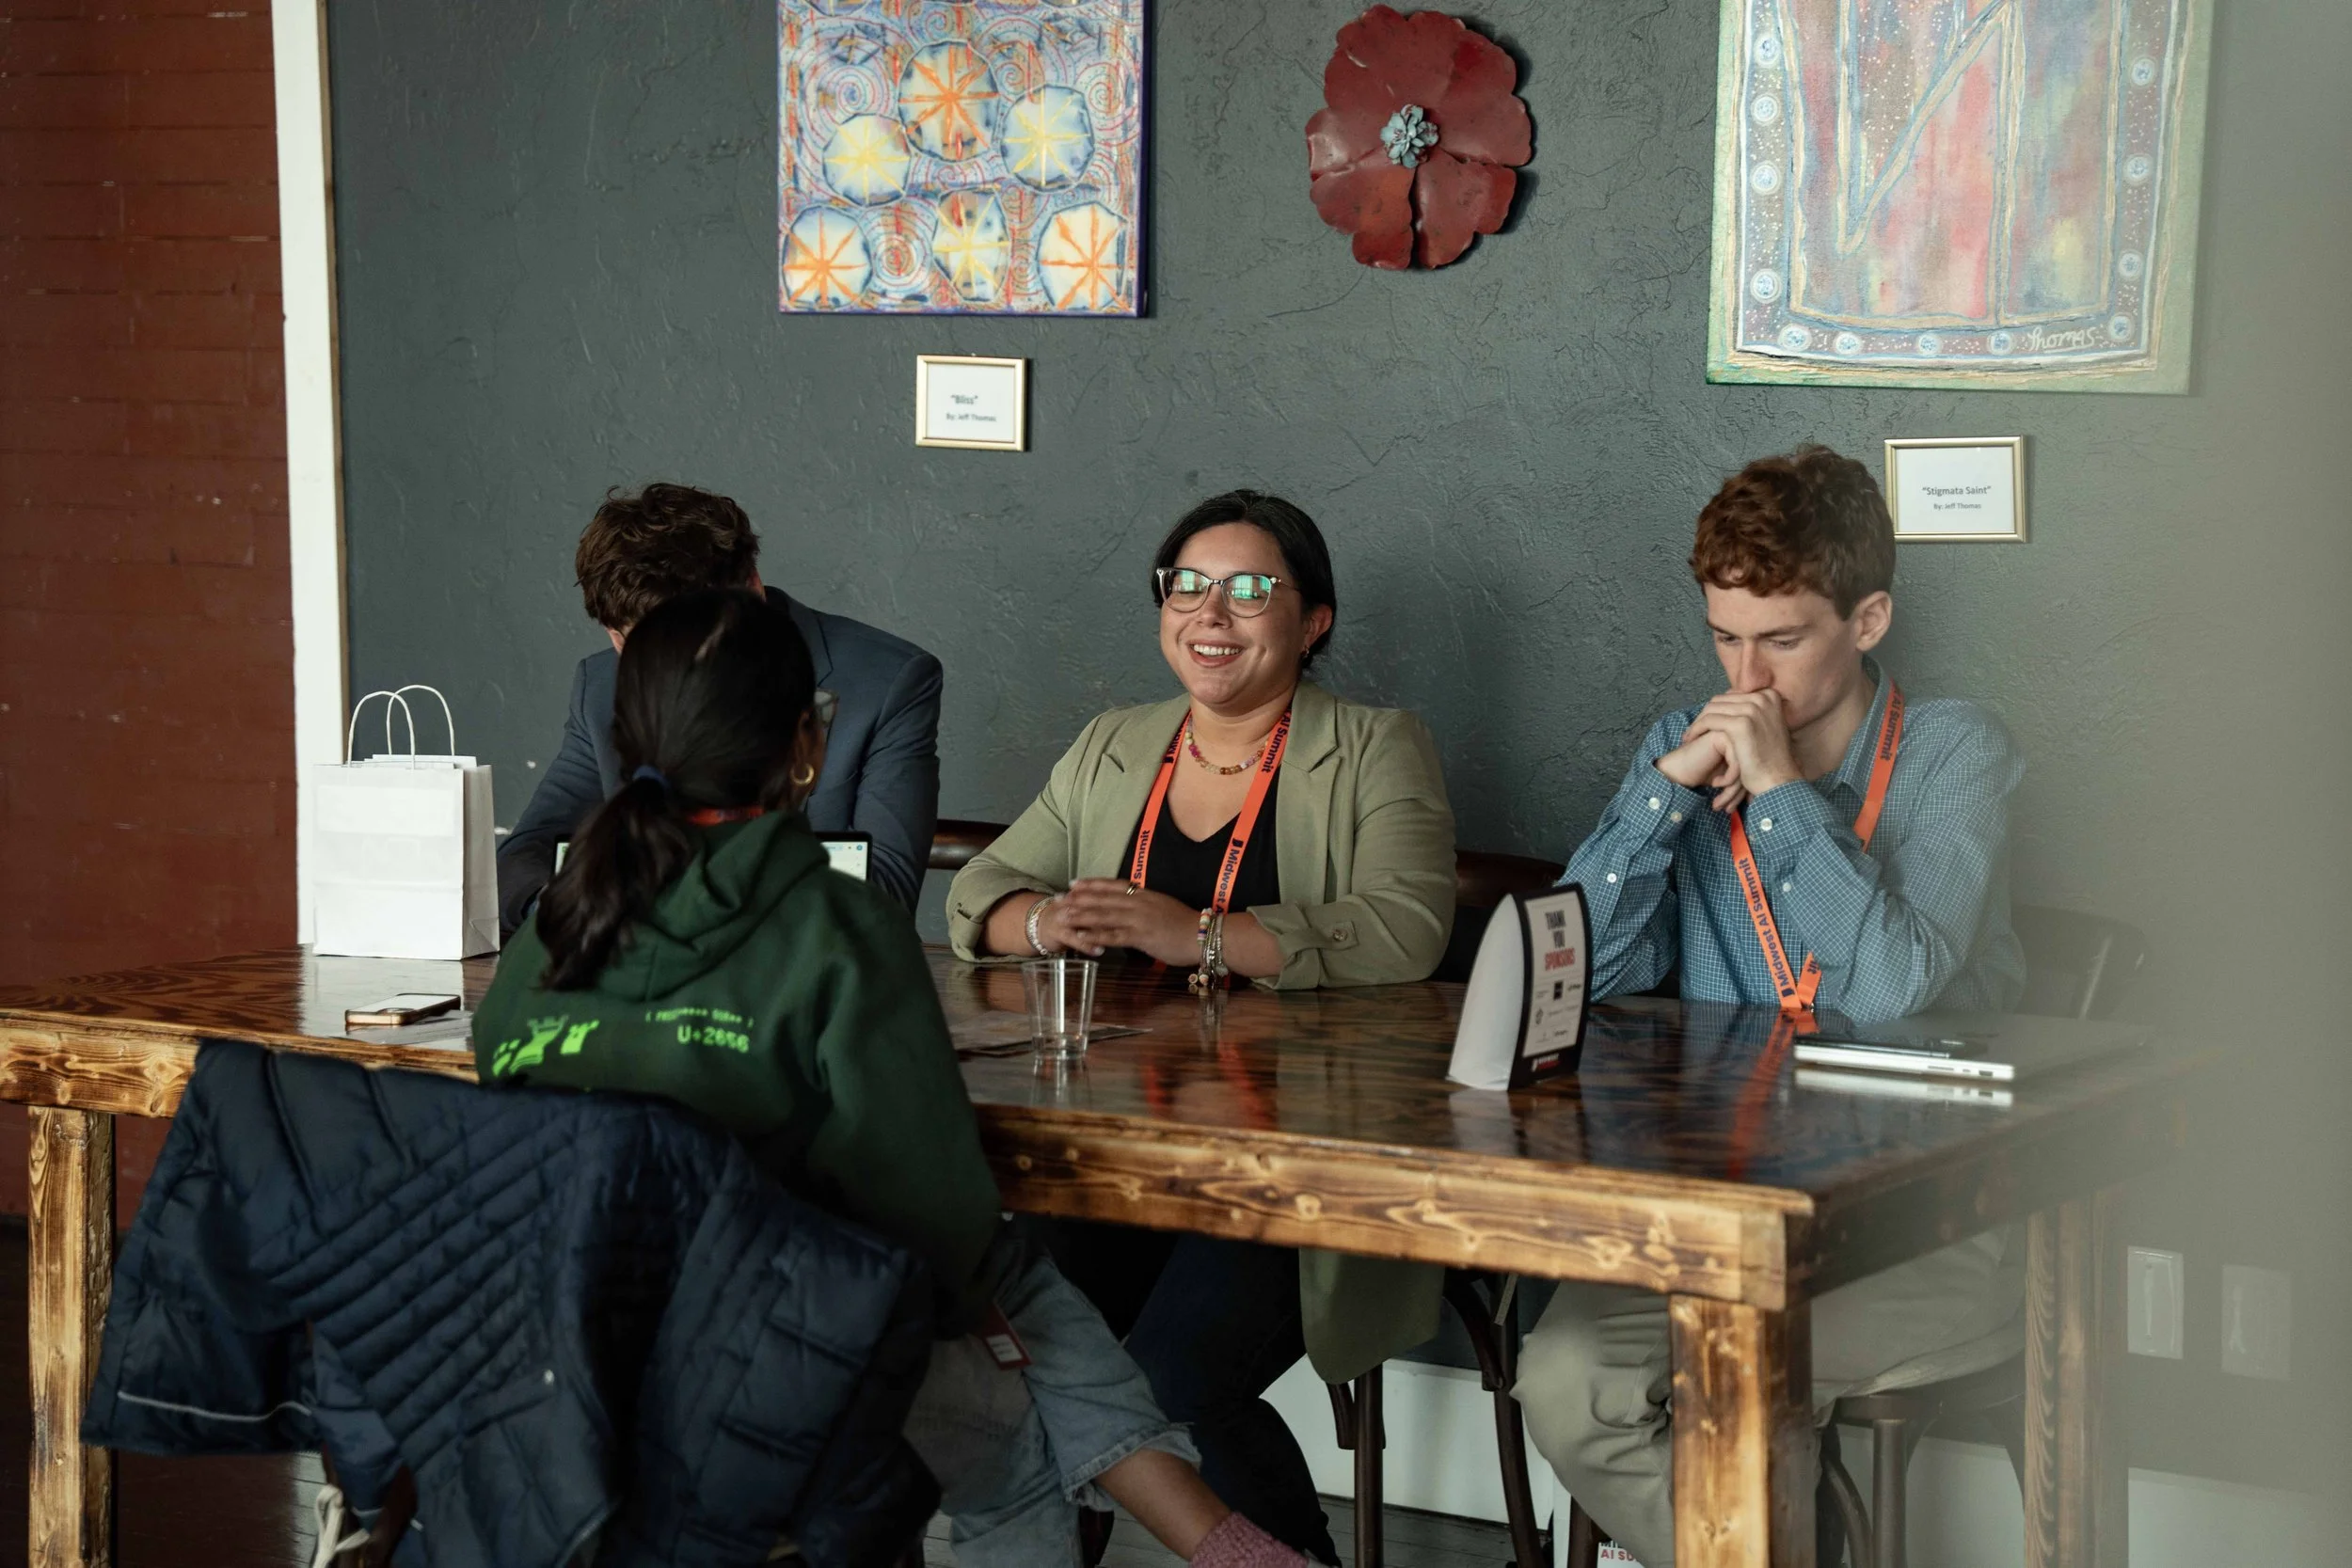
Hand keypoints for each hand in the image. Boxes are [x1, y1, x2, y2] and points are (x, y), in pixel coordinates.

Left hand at [1045, 879, 1202, 965]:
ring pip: (1103, 915)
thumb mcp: (1164, 907)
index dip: (1092, 884)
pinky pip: (1112, 936)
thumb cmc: (1187, 925)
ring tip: (1063, 916)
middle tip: (1059, 898)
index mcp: (1145, 894)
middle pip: (1102, 898)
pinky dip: (1095, 936)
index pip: (1113, 885)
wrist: (1203, 935)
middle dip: (1079, 898)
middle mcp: (1138, 903)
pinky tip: (1081, 938)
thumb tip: (1134, 906)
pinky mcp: (1140, 936)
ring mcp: (1138, 919)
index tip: (1075, 883)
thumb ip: (1147, 905)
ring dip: (1081, 915)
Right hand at [1656, 727, 1752, 809]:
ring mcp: (1733, 734)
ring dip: (1731, 791)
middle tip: (1725, 808)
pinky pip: (1737, 763)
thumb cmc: (1703, 775)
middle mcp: (1742, 736)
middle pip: (1753, 768)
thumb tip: (1768, 796)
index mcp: (1746, 744)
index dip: (1745, 792)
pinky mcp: (1723, 736)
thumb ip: (1748, 776)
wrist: (1679, 771)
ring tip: (1719, 804)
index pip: (1757, 769)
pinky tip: (1716, 783)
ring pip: (1747, 767)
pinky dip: (1728, 779)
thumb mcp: (1732, 778)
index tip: (1732, 807)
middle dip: (1737, 794)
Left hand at [1685, 691, 1800, 810]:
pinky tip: (1690, 740)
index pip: (1732, 695)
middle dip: (1705, 715)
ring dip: (1697, 723)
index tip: (1707, 723)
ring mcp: (1753, 710)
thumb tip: (1732, 696)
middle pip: (1720, 700)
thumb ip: (1754, 711)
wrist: (1778, 779)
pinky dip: (1696, 729)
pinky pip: (1708, 721)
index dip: (1717, 709)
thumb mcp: (1767, 726)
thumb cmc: (1770, 759)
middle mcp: (1763, 698)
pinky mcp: (1741, 724)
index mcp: (1770, 696)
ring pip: (1711, 709)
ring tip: (1690, 736)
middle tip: (1694, 730)